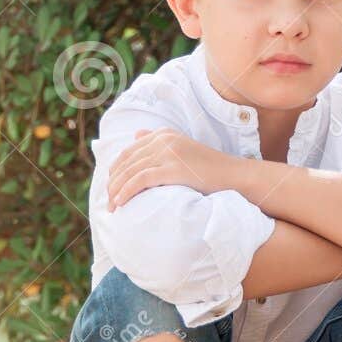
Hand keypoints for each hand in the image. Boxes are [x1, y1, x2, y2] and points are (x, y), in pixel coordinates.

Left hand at [107, 129, 242, 211]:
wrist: (234, 176)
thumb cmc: (210, 169)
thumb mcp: (183, 150)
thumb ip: (159, 142)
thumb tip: (137, 135)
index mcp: (164, 134)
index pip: (129, 151)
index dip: (115, 170)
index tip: (110, 188)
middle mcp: (163, 140)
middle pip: (127, 161)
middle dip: (113, 183)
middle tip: (107, 202)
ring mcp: (168, 152)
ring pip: (131, 171)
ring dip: (117, 190)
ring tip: (112, 207)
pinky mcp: (173, 168)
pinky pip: (141, 179)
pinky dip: (127, 191)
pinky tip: (121, 203)